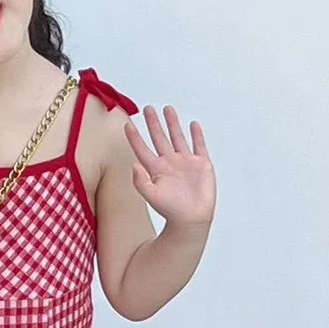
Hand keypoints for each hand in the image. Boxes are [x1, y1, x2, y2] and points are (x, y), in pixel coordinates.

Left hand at [125, 106, 215, 227]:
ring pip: (177, 137)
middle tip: (148, 108)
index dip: (135, 137)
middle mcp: (169, 163)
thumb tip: (133, 164)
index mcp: (155, 169)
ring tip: (167, 109)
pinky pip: (198, 145)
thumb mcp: (151, 195)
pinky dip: (196, 135)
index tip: (128, 124)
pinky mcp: (200, 164)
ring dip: (172, 123)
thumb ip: (140, 181)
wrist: (192, 219)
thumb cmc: (171, 210)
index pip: (142, 149)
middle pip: (159, 138)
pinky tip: (193, 124)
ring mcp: (185, 162)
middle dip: (153, 123)